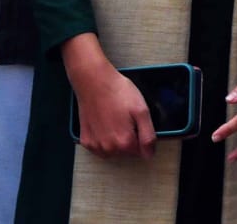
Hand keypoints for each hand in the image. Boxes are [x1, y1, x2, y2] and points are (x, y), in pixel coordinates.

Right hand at [62, 36, 154, 159]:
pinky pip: (99, 147)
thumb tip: (150, 154)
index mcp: (124, 142)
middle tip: (127, 118)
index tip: (138, 123)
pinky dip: (104, 139)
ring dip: (117, 140)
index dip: (143, 137)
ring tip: (116, 120)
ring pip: (113, 151)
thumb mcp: (142, 111)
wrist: (94, 82)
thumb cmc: (118, 93)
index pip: (142, 151)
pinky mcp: (86, 140)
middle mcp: (108, 149)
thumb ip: (148, 136)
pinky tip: (105, 124)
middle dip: (130, 138)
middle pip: (127, 152)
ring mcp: (95, 146)